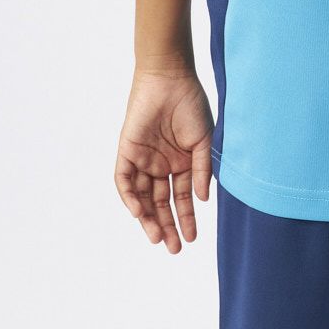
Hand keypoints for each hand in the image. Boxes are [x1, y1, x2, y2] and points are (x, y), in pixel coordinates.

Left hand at [114, 69, 213, 253]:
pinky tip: (139, 213)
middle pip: (160, 203)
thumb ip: (203, 170)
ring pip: (142, 197)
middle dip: (167, 226)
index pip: (182, 198)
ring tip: (157, 237)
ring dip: (148, 218)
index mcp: (182, 163)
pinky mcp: (127, 151)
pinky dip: (130, 197)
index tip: (192, 239)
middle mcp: (161, 165)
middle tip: (173, 248)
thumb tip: (203, 199)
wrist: (170, 79)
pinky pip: (124, 180)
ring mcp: (143, 159)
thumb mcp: (204, 141)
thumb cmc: (191, 105)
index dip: (187, 218)